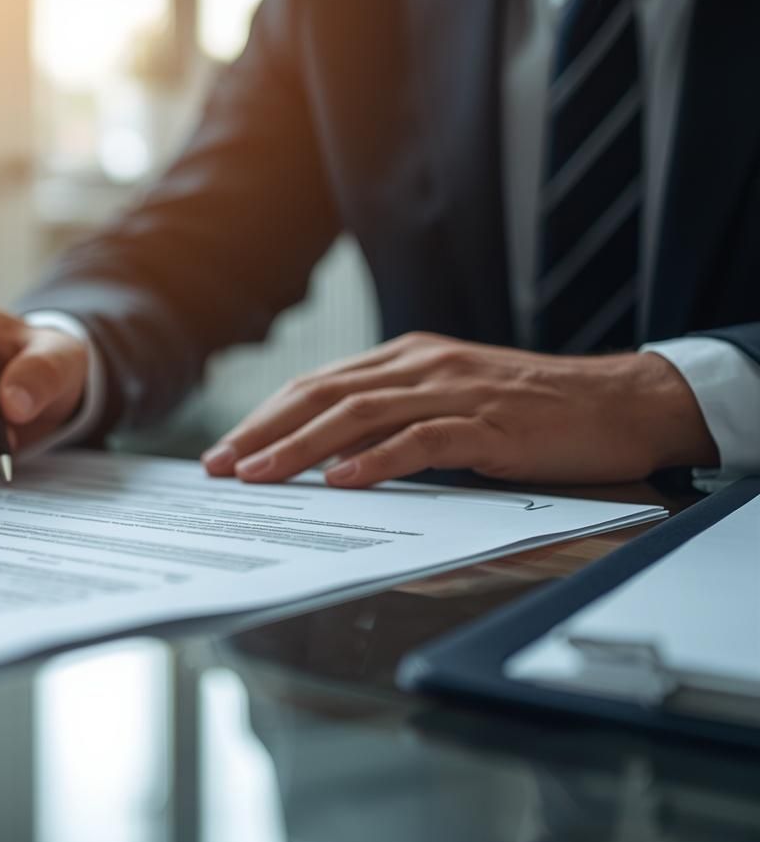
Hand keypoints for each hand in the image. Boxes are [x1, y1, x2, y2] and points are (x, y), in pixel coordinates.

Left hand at [202, 332, 717, 487]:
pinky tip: (344, 482)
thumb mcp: (449, 404)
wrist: (620, 402)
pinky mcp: (490, 425)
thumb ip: (392, 420)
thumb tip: (327, 458)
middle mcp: (422, 367)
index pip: (318, 386)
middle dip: (265, 433)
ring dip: (304, 448)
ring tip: (263, 475)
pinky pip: (423, 440)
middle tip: (222, 467)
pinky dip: (378, 460)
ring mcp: (456, 393)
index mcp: (407, 359)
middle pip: (324, 395)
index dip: (265, 418)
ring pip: (360, 415)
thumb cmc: (531, 411)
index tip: (225, 452)